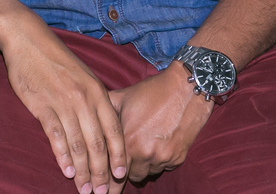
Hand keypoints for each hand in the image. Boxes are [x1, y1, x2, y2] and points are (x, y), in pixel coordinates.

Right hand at [2, 24, 127, 193]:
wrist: (28, 40)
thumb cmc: (56, 59)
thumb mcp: (84, 76)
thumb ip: (94, 100)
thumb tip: (103, 126)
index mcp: (97, 92)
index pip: (114, 130)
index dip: (118, 155)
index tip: (121, 176)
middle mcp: (84, 99)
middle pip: (97, 143)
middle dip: (101, 172)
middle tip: (101, 192)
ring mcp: (63, 102)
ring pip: (78, 144)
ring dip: (82, 171)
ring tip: (84, 189)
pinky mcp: (42, 105)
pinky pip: (55, 135)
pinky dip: (62, 155)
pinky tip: (66, 171)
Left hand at [109, 65, 213, 182]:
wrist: (186, 90)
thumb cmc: (151, 92)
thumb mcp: (122, 98)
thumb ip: (104, 112)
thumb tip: (89, 118)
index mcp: (128, 140)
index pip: (113, 170)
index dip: (106, 180)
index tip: (101, 189)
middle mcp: (145, 153)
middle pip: (130, 176)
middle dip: (123, 174)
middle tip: (119, 172)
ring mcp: (163, 158)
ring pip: (147, 174)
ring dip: (141, 167)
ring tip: (137, 156)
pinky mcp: (178, 158)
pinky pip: (163, 168)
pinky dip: (157, 163)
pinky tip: (154, 150)